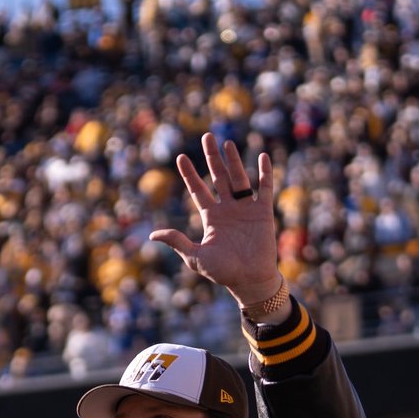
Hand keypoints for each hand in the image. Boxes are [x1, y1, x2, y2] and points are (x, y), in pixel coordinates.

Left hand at [149, 132, 281, 308]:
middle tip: (206, 136)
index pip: (198, 190)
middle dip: (212, 158)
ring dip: (233, 161)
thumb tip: (153, 235)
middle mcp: (228, 209)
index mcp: (211, 218)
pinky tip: (263, 157)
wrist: (249, 281)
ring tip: (227, 143)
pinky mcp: (263, 213)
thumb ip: (177, 242)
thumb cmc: (223, 272)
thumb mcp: (195, 257)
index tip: (180, 157)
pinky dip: (265, 173)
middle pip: (218, 177)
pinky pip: (265, 188)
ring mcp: (246, 209)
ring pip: (239, 178)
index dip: (189, 174)